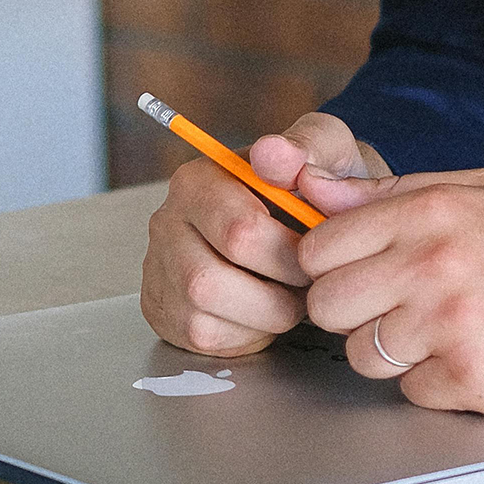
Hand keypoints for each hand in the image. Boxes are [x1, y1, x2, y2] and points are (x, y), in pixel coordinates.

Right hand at [140, 111, 389, 357]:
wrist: (300, 224)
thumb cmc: (311, 189)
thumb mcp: (324, 151)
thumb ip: (308, 146)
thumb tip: (274, 154)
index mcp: (198, 179)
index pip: (238, 231)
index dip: (290, 255)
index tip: (318, 253)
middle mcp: (167, 221)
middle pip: (210, 280)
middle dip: (275, 291)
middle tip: (308, 283)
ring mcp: (160, 268)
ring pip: (204, 313)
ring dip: (263, 315)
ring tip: (290, 296)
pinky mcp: (166, 309)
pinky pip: (204, 338)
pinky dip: (247, 332)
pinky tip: (265, 309)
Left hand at [295, 166, 483, 415]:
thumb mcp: (483, 192)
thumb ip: (392, 193)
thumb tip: (311, 188)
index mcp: (431, 210)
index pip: (319, 246)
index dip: (330, 264)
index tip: (354, 272)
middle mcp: (433, 263)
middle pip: (326, 305)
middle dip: (351, 311)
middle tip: (393, 308)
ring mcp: (452, 326)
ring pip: (361, 356)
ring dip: (392, 352)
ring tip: (444, 333)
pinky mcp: (476, 383)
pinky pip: (412, 393)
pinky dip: (436, 385)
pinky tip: (477, 360)